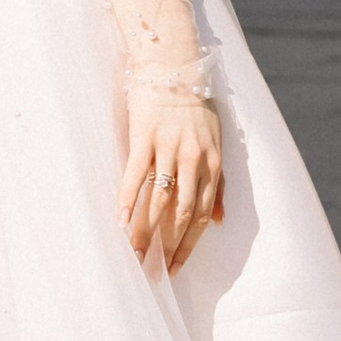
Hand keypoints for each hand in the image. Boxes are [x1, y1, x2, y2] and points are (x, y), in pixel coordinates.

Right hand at [121, 82, 223, 274]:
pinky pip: (135, 176)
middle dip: (168, 247)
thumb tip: (220, 220)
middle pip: (182, 215)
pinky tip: (120, 222)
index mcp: (213, 164)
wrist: (174, 67)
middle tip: (154, 272)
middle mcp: (194, 160)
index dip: (189, 245)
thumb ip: (219, 183)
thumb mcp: (217, 143)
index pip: (202, 216)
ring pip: (158, 201)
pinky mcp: (144, 138)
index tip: (176, 267)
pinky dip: (127, 201)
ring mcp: (169, 149)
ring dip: (146, 232)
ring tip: (134, 256)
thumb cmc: (196, 107)